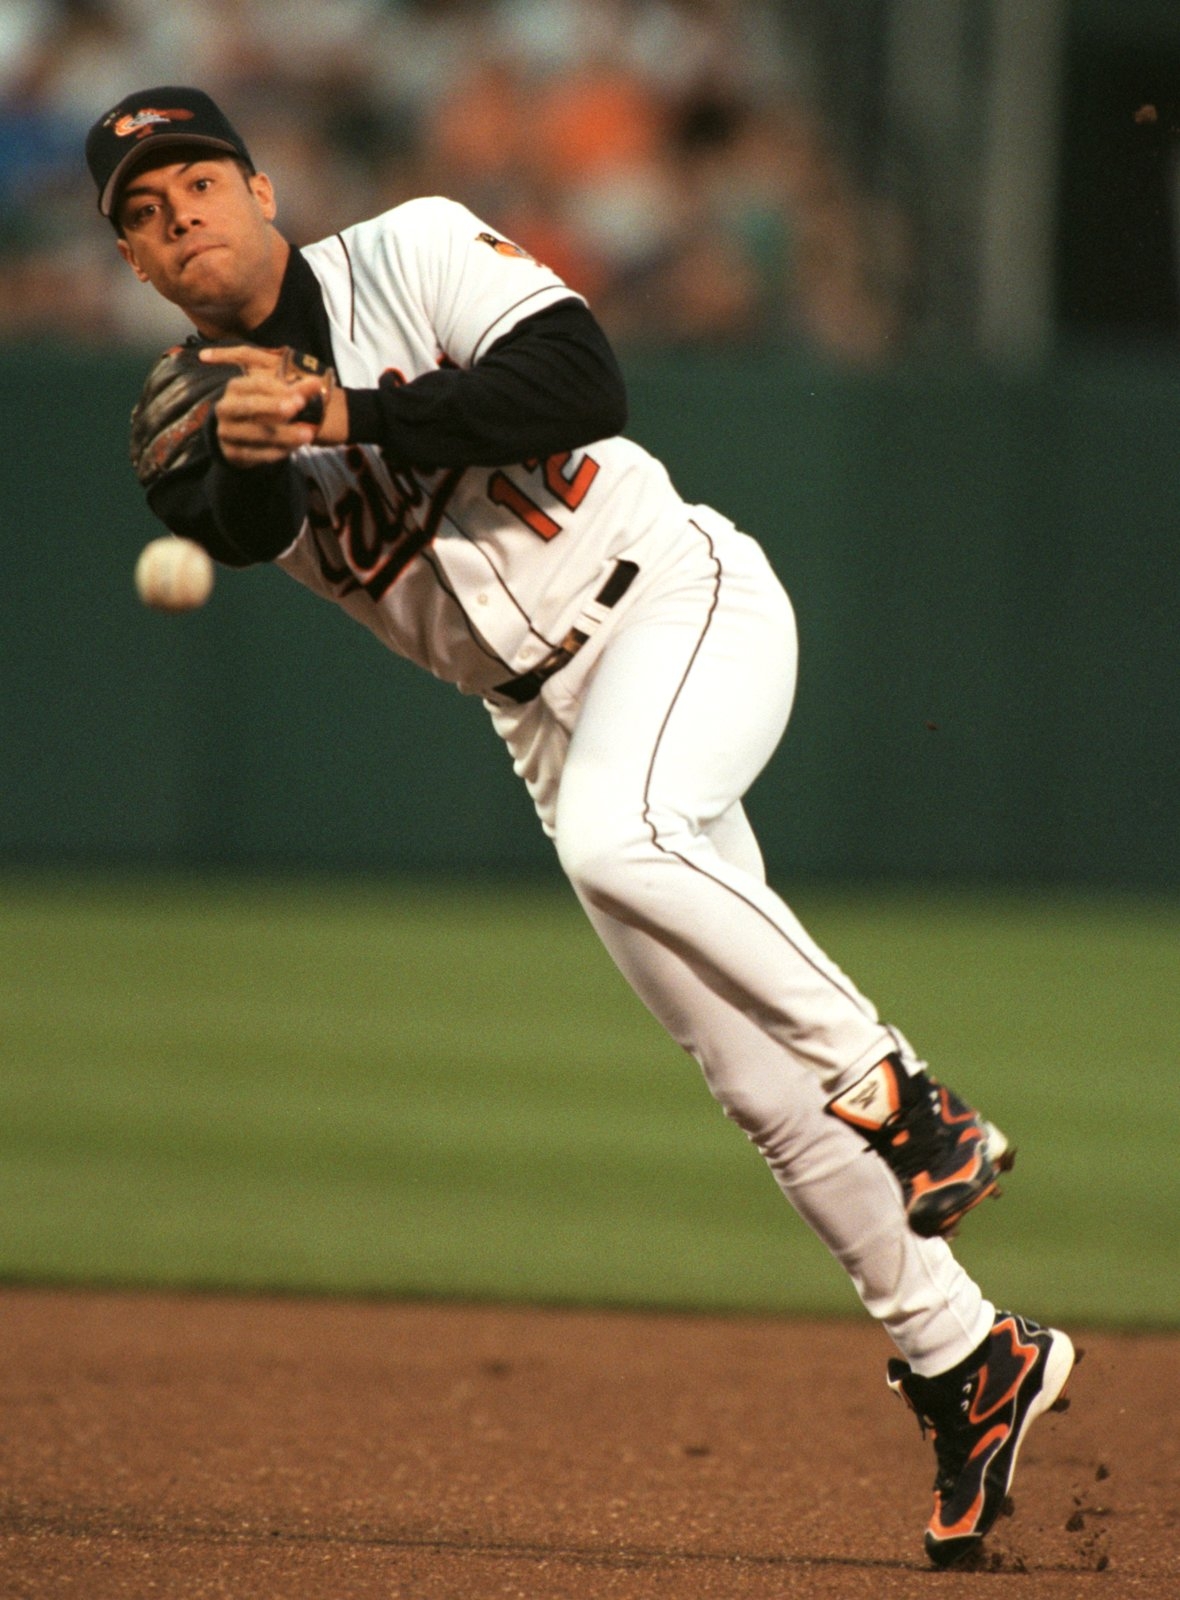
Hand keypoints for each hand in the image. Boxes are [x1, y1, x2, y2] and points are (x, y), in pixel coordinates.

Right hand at [200, 345, 343, 465]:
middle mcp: (226, 408)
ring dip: (283, 434)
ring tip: (307, 434)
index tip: (300, 397)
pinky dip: (277, 451)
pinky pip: (256, 453)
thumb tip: (316, 382)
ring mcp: (226, 431)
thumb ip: (297, 391)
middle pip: (249, 405)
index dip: (279, 389)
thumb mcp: (277, 397)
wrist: (239, 436)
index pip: (257, 384)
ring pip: (256, 433)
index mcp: (236, 387)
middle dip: (273, 407)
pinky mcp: (232, 453)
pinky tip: (294, 448)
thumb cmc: (262, 410)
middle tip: (296, 409)